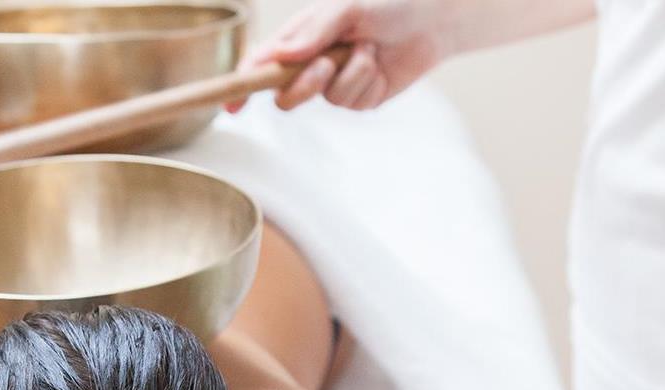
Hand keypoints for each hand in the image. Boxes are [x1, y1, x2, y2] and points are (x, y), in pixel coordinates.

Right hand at [228, 0, 453, 113]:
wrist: (432, 19)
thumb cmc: (388, 4)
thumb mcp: (347, 8)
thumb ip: (313, 32)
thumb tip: (281, 55)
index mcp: (299, 37)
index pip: (260, 64)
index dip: (242, 86)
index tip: (232, 105)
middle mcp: (311, 63)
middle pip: (286, 95)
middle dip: (304, 85)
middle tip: (324, 66)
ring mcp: (334, 83)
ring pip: (325, 99)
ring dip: (350, 73)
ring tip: (369, 48)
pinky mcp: (358, 97)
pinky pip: (353, 102)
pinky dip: (367, 82)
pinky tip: (378, 64)